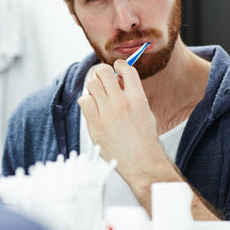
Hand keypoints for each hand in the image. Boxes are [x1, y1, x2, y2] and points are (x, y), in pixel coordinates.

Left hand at [77, 60, 165, 183]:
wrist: (142, 163)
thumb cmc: (145, 140)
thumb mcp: (145, 112)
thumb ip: (132, 95)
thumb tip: (119, 80)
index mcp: (137, 97)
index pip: (126, 69)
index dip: (118, 66)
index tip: (116, 68)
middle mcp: (122, 102)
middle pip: (103, 72)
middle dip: (101, 73)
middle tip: (102, 79)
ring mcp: (107, 112)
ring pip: (91, 84)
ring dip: (93, 87)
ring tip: (98, 95)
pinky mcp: (95, 123)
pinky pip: (84, 101)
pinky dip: (86, 101)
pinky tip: (93, 108)